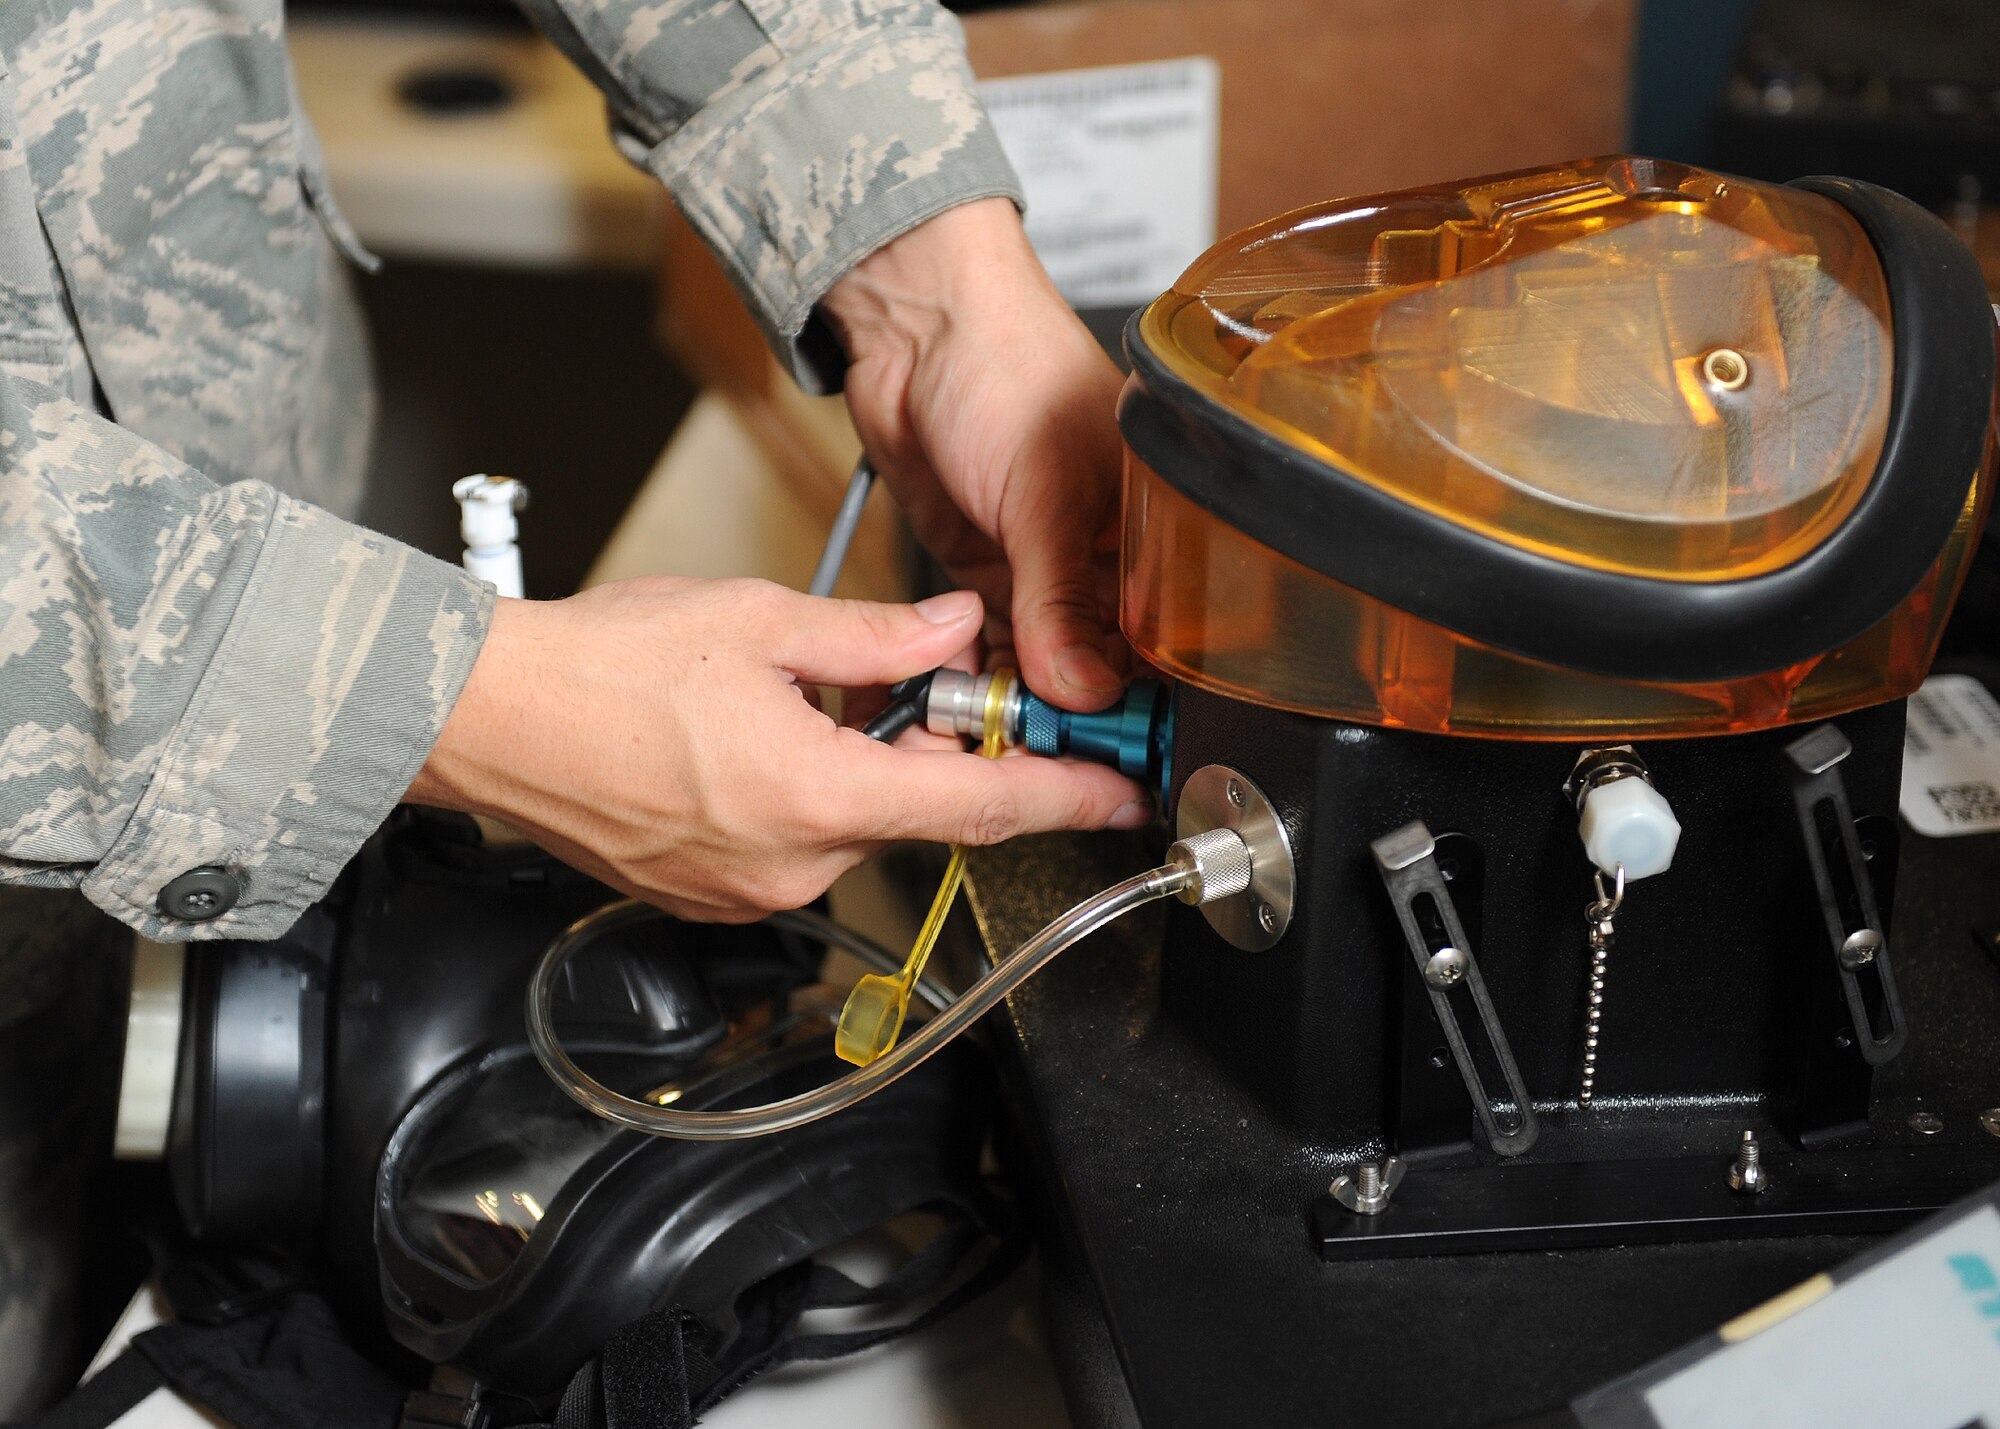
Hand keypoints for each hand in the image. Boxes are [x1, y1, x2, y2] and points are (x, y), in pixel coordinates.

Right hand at [406, 579, 1149, 920]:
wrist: (486, 720)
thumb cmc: (601, 667)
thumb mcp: (759, 623)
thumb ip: (876, 638)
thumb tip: (958, 633)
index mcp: (819, 796)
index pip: (980, 806)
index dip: (1065, 798)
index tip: (1122, 798)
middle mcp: (792, 865)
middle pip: (914, 812)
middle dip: (931, 753)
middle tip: (912, 685)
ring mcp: (749, 894)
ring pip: (852, 828)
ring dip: (858, 772)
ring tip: (795, 704)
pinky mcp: (711, 898)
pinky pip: (795, 849)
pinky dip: (807, 799)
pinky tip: (758, 745)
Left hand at [823, 197, 1127, 712]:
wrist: (916, 323)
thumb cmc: (1008, 363)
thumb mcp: (1044, 494)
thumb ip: (1060, 599)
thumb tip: (1084, 686)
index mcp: (1156, 527)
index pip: (1166, 636)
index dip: (1143, 696)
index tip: (1118, 754)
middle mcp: (1105, 553)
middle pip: (1103, 661)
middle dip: (1075, 712)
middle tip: (1053, 761)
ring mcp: (1041, 564)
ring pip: (1042, 661)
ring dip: (1021, 701)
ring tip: (1005, 742)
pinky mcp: (984, 567)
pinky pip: (989, 643)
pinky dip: (978, 675)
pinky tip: (969, 706)